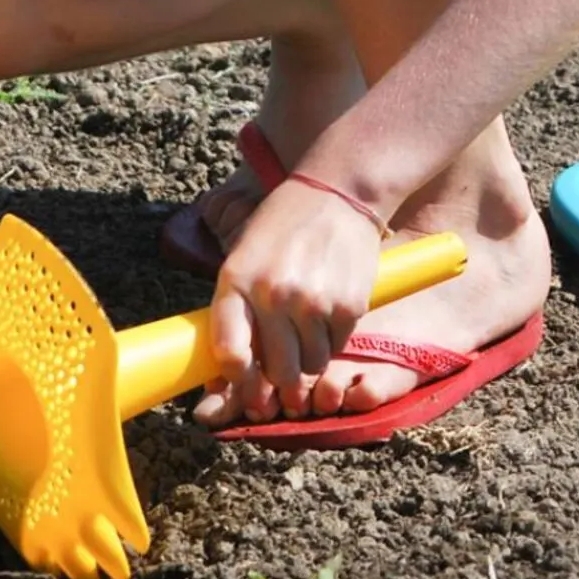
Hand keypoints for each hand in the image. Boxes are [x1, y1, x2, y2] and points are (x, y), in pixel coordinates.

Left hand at [208, 177, 382, 418]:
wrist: (338, 194)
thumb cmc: (282, 227)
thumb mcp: (244, 256)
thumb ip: (238, 306)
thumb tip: (238, 365)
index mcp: (237, 281)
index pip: (229, 352)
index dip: (237, 379)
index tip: (245, 383)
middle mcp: (273, 295)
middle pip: (275, 371)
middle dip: (277, 385)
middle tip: (280, 385)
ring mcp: (313, 302)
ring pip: (310, 367)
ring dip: (307, 364)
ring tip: (305, 342)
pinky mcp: (348, 306)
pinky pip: (336, 348)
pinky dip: (331, 343)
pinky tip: (326, 319)